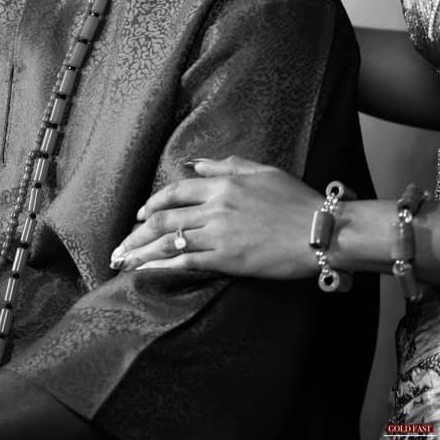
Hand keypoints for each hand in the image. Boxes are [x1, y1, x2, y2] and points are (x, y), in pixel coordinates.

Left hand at [110, 156, 323, 278]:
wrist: (320, 230)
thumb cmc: (297, 200)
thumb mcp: (262, 171)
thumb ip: (227, 166)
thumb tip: (198, 165)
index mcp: (223, 183)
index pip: (176, 191)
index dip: (153, 203)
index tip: (139, 215)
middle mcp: (215, 206)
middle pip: (164, 218)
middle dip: (136, 233)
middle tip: (119, 245)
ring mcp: (219, 233)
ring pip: (168, 241)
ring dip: (140, 253)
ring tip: (122, 262)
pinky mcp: (227, 259)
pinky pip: (185, 263)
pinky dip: (161, 268)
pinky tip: (145, 275)